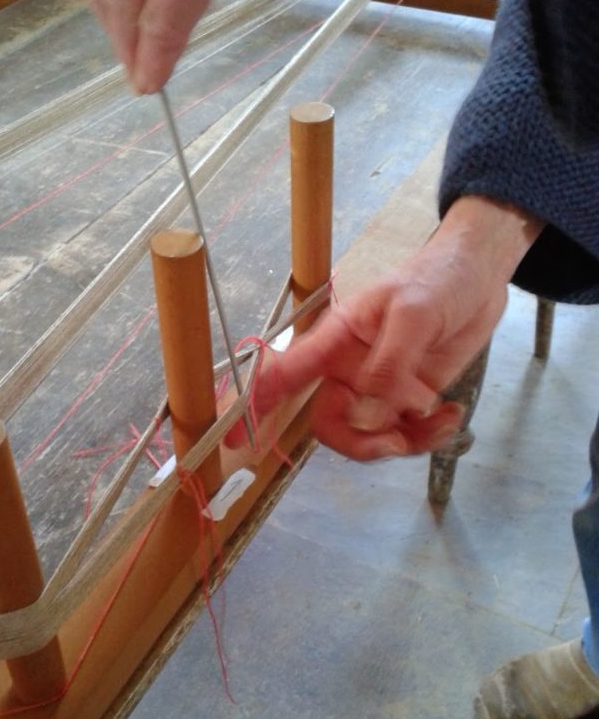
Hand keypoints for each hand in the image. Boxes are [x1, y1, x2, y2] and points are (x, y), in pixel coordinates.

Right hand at [228, 196, 543, 459]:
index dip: (258, 406)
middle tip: (397, 442)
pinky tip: (450, 414)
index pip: (285, 375)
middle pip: (330, 424)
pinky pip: (405, 434)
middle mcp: (348, 370)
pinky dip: (428, 435)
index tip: (239, 440)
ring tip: (441, 418)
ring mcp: (379, 387)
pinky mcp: (410, 398)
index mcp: (334, 340)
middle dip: (361, 443)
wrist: (481, 275)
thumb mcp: (412, 311)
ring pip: (370, 435)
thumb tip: (372, 409)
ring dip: (404, 441)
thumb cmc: (438, 277)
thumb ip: (390, 362)